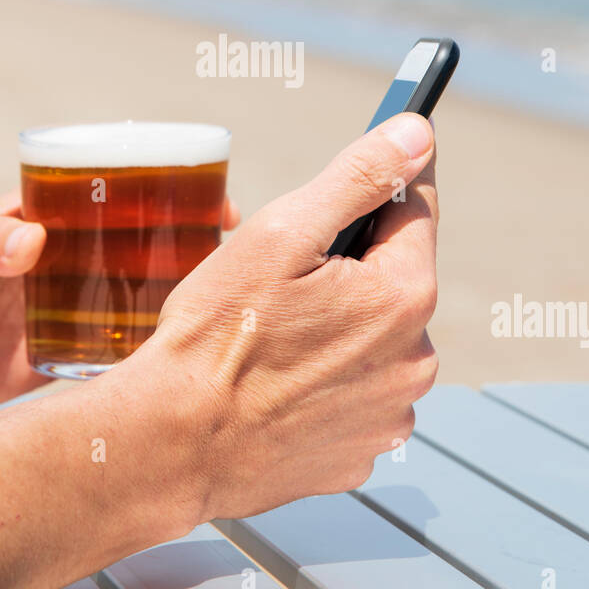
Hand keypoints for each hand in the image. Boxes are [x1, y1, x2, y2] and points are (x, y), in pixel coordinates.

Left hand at [0, 192, 240, 420]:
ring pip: (149, 294)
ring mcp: (78, 305)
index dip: (176, 190)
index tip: (217, 202)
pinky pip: (126, 349)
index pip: (125, 192)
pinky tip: (186, 362)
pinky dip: (156, 352)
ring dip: (187, 298)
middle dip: (199, 245)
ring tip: (225, 312)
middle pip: (152, 243)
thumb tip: (30, 242)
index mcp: (53, 219)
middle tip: (236, 262)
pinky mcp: (72, 353)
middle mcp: (75, 258)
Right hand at [134, 112, 438, 520]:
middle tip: (281, 281)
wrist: (172, 446)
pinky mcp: (360, 455)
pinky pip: (355, 394)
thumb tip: (416, 134)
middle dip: (348, 269)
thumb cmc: (217, 336)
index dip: (377, 189)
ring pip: (374, 340)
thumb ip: (358, 177)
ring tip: (273, 337)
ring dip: (338, 328)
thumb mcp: (281, 232)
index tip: (354, 183)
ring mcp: (389, 415)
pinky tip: (276, 382)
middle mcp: (414, 362)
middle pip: (393, 280)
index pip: (414, 210)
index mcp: (404, 297)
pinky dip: (325, 382)